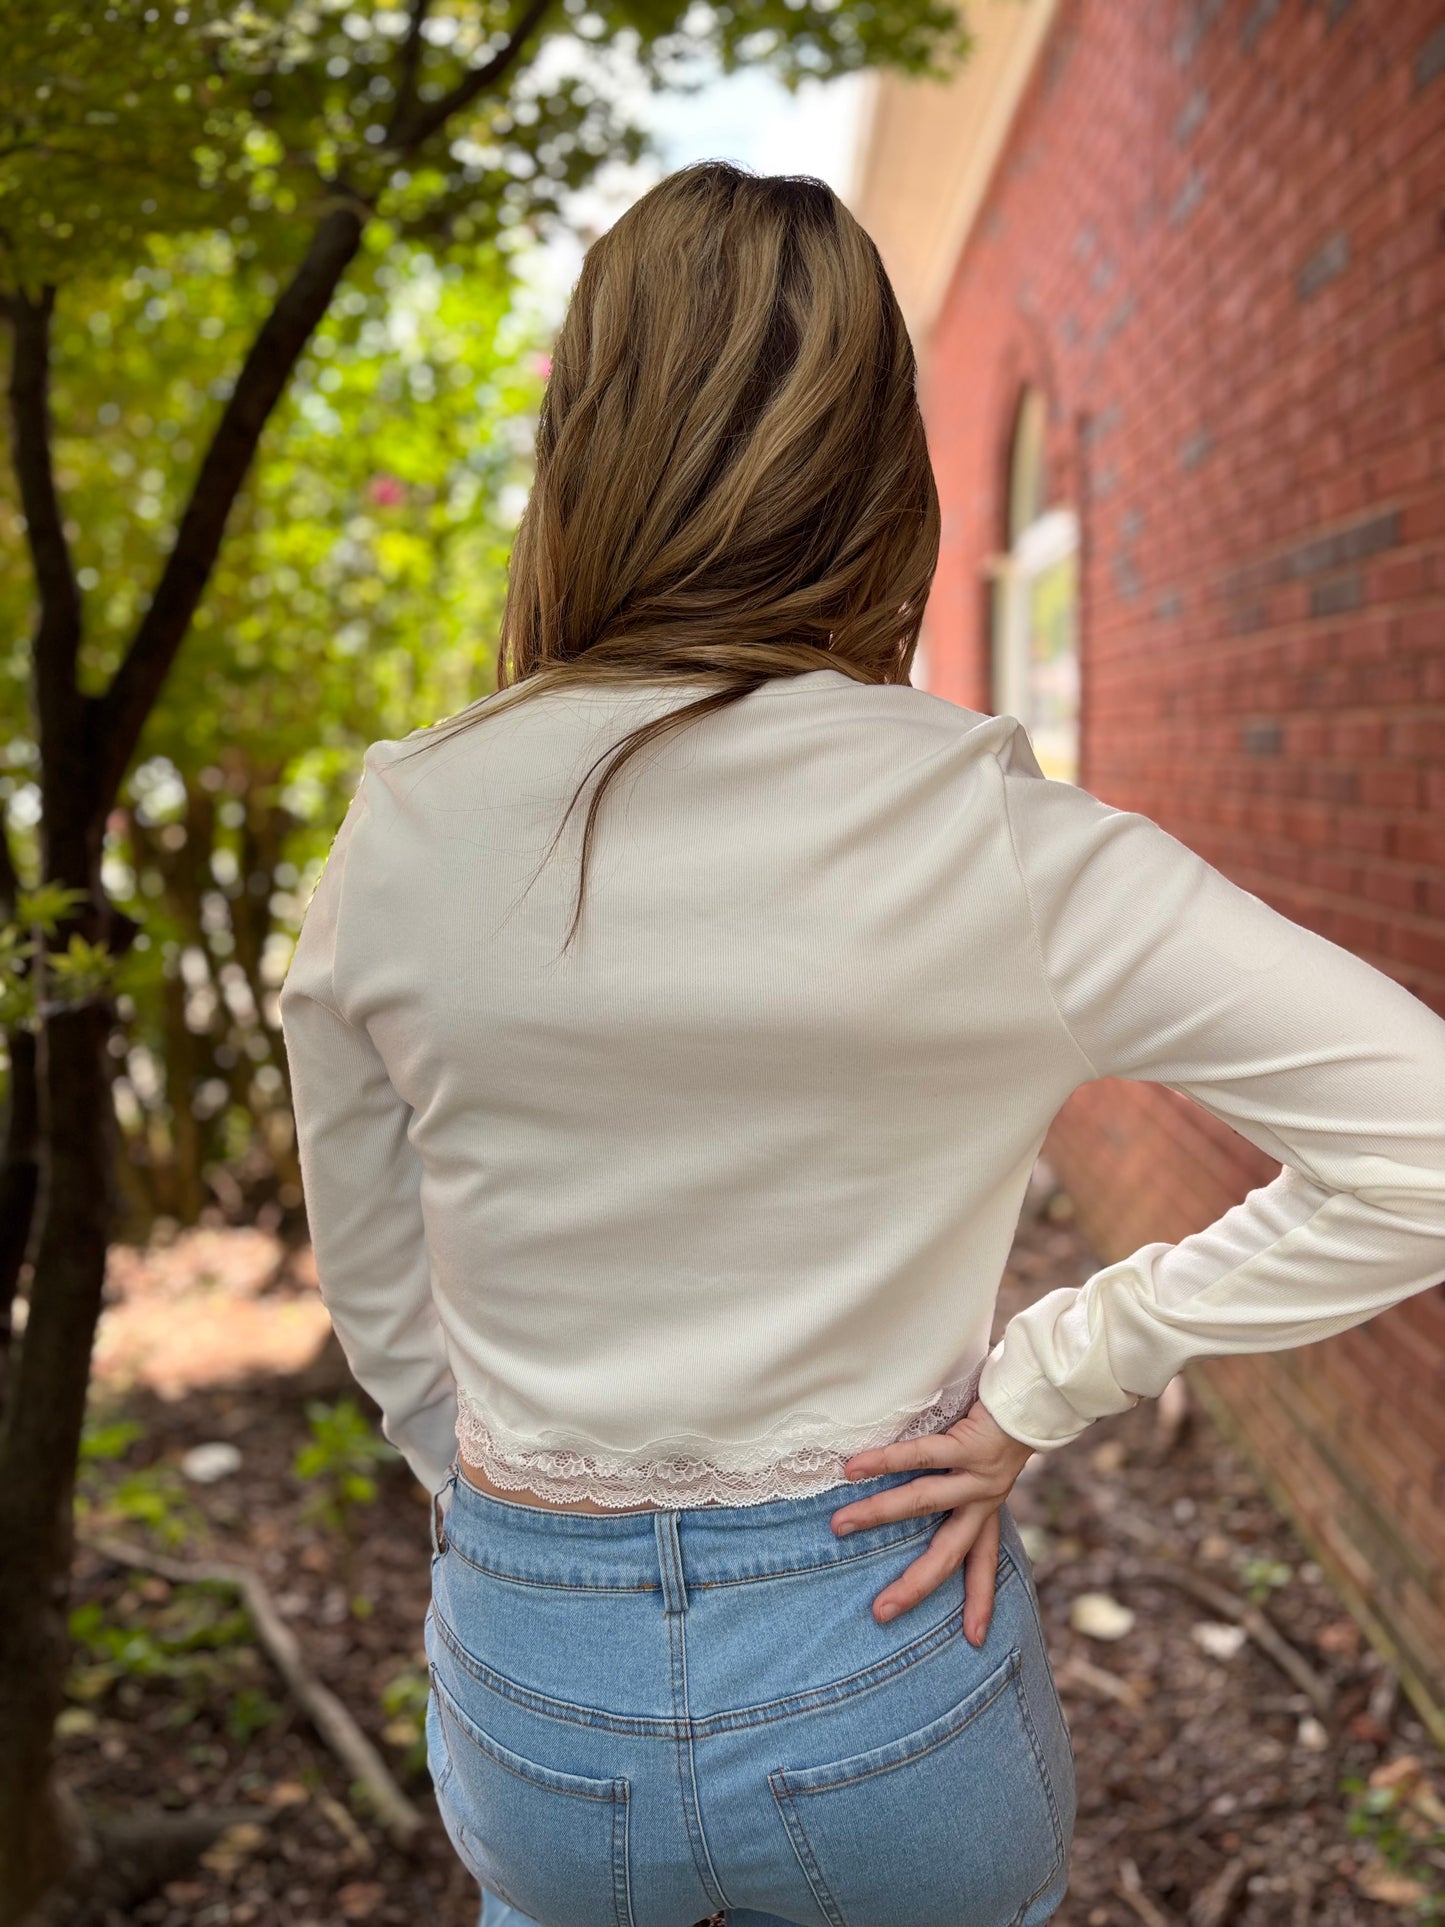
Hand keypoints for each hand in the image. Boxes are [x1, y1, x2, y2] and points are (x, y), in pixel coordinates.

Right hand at [830, 1399, 1034, 1642]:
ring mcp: (977, 1473)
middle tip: (881, 1613)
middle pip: (949, 1551)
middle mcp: (986, 1498)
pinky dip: (884, 1461)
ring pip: (922, 1500)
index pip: (984, 1562)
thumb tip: (919, 1495)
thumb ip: (961, 1481)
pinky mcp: (967, 1443)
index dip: (979, 1599)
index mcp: (989, 1506)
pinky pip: (920, 1454)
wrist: (1034, 1389)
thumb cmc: (1002, 1420)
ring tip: (839, 1525)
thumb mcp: (987, 1463)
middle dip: (916, 1584)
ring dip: (878, 1514)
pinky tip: (853, 1469)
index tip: (973, 1639)